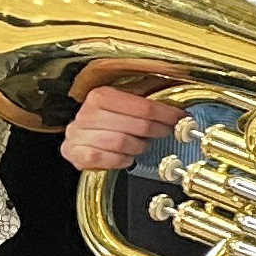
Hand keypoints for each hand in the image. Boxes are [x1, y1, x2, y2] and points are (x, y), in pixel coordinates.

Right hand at [61, 84, 184, 173]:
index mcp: (100, 96)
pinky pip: (109, 159)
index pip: (142, 106)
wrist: (78, 139)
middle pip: (136, 125)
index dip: (166, 114)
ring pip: (123, 143)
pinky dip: (122, 159)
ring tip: (141, 145)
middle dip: (156, 130)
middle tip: (164, 132)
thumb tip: (179, 113)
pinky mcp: (76, 153)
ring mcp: (79, 134)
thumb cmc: (106, 123)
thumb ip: (145, 107)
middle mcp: (87, 114)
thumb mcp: (123, 108)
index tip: (180, 118)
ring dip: (138, 147)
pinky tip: (126, 156)